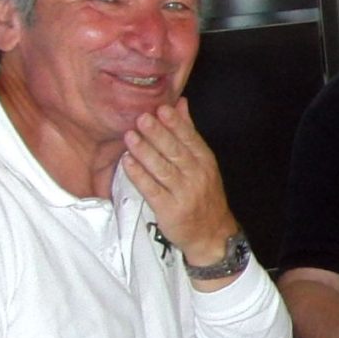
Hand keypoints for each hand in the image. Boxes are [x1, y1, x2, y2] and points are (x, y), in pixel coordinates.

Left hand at [123, 101, 238, 269]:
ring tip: (130, 136)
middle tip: (142, 118)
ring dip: (145, 151)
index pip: (190, 139)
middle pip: (175, 152)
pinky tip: (127, 162)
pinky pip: (152, 189)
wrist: (212, 234)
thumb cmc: (203, 195)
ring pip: (163, 169)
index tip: (162, 108)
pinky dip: (139, 175)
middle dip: (158, 134)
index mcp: (205, 162)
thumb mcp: (203, 163)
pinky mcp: (169, 209)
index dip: (176, 123)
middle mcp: (196, 175)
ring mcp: (183, 193)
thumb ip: (189, 133)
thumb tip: (180, 103)